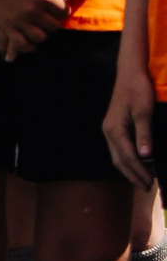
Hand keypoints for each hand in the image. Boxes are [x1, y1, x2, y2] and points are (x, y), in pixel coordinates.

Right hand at [105, 59, 159, 188]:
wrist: (130, 73)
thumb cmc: (138, 90)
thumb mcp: (144, 111)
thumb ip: (144, 134)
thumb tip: (145, 155)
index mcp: (115, 129)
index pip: (127, 156)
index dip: (139, 172)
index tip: (151, 184)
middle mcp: (109, 131)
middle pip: (119, 160)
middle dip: (133, 175)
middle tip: (148, 188)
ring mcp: (110, 129)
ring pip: (117, 156)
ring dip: (130, 169)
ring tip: (144, 179)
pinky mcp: (115, 127)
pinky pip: (119, 149)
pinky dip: (128, 160)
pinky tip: (139, 163)